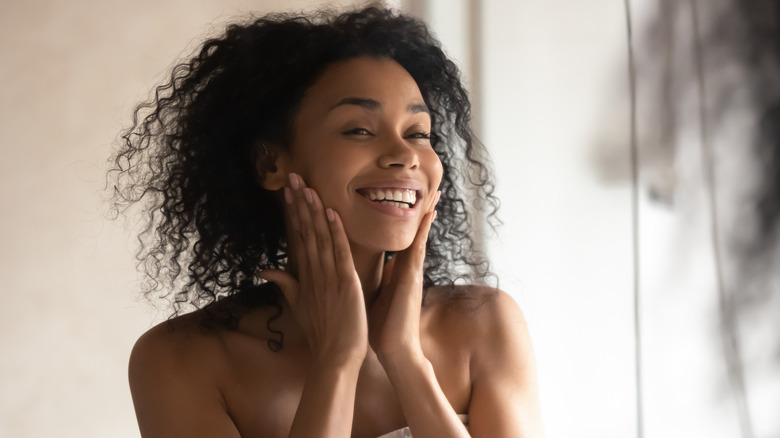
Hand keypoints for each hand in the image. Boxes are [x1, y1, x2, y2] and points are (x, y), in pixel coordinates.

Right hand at [259, 173, 367, 364]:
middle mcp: (313, 273)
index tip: (288, 191)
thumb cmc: (321, 333)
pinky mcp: (345, 283)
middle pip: (304, 232)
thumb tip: (265, 269)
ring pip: (319, 238)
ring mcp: (327, 277)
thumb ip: (285, 284)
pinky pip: (339, 253)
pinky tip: (331, 213)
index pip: (296, 237)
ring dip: (313, 211)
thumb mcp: (298, 306)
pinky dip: (335, 233)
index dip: (292, 213)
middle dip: (298, 204)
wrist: (335, 357)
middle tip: (293, 177)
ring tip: (307, 187)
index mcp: (304, 276)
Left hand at [368, 191, 439, 361]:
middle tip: (430, 185)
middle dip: (421, 210)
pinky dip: (423, 231)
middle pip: (414, 231)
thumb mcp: (371, 294)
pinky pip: (419, 248)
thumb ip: (369, 278)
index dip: (402, 218)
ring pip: (419, 235)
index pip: (399, 238)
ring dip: (426, 213)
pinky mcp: (412, 278)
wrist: (393, 349)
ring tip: (435, 192)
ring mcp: (412, 271)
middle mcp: (406, 267)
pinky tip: (429, 214)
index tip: (404, 197)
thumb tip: (358, 266)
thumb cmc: (380, 326)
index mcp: (395, 270)